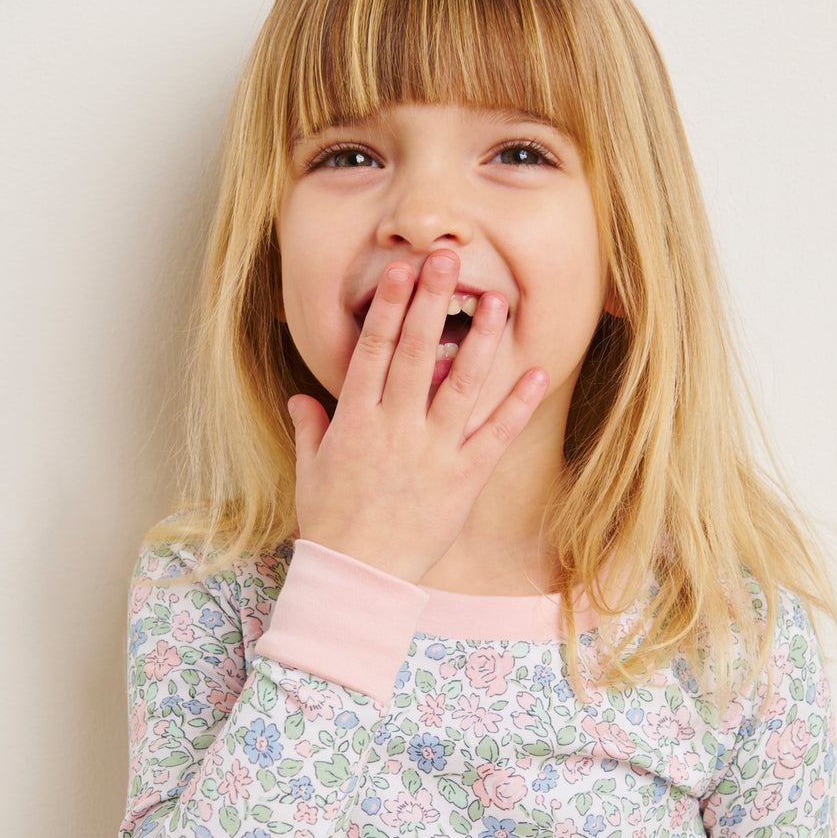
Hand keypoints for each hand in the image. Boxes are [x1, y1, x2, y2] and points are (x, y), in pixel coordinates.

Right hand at [288, 250, 548, 582]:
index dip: (387, 306)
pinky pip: (495, 435)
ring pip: (460, 384)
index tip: (400, 270)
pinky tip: (535, 371)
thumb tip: (301, 398)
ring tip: (498, 301)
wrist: (358, 578)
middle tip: (448, 259)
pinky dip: (517, 403)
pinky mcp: (463, 480)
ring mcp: (431, 453)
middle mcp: (394, 428)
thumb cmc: (331, 526)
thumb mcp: (311, 472)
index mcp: (355, 421)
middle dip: (431, 302)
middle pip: (414, 352)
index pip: (371, 349)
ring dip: (480, 340)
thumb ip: (310, 429)